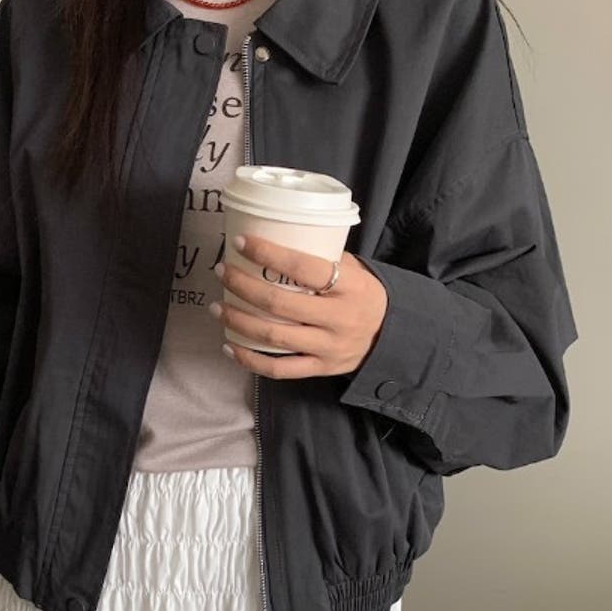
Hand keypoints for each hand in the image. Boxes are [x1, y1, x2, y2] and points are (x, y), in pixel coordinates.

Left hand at [210, 234, 387, 378]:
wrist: (393, 335)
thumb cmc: (364, 294)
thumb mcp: (355, 270)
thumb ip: (322, 259)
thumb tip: (275, 241)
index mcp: (349, 286)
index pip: (303, 267)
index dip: (268, 254)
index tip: (242, 242)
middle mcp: (338, 318)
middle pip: (280, 304)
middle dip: (243, 286)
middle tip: (223, 272)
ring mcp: (328, 347)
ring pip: (274, 337)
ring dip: (239, 322)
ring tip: (218, 307)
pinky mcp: (320, 368)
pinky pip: (280, 369)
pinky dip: (250, 360)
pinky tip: (230, 347)